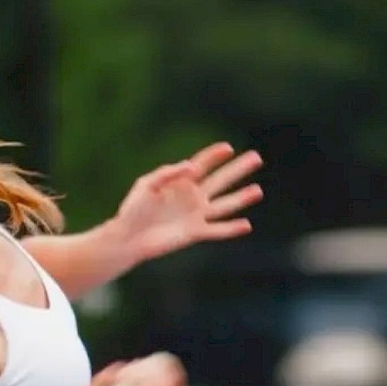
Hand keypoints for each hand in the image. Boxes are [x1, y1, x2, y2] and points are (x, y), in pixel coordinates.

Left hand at [112, 142, 263, 262]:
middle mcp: (192, 196)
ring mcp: (196, 215)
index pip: (203, 164)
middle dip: (238, 169)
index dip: (215, 155)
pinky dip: (231, 228)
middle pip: (221, 180)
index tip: (228, 148)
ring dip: (241, 198)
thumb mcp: (147, 185)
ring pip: (224, 204)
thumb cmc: (133, 209)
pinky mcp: (195, 233)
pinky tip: (247, 225)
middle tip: (256, 157)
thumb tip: (192, 167)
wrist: (129, 237)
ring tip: (258, 190)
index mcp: (180, 182)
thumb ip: (168, 173)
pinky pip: (217, 230)